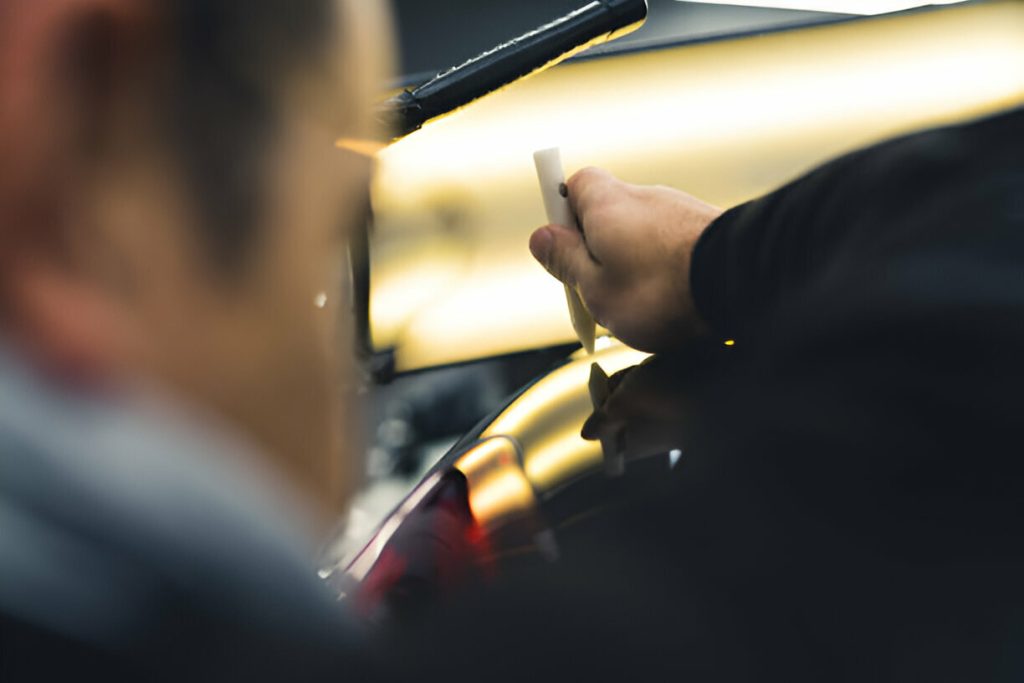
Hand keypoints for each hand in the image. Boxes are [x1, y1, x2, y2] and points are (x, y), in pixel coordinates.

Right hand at [529, 168, 721, 351]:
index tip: (556, 248)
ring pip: (639, 234)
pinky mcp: (706, 228)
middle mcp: (643, 195)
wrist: (740, 285)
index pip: (570, 186)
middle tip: (596, 290)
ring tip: (639, 304)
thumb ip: (565, 261)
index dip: (559, 218)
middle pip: (605, 214)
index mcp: (606, 202)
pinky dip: (663, 268)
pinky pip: (670, 246)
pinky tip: (671, 300)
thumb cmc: (661, 291)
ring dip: (632, 263)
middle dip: (596, 250)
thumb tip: (541, 238)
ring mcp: (678, 210)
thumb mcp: (594, 287)